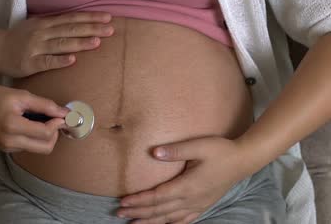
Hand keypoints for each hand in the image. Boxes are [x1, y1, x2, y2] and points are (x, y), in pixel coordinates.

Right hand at [0, 12, 113, 77]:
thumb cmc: (18, 38)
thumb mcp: (35, 25)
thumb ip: (53, 24)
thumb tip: (76, 22)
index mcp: (45, 23)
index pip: (71, 18)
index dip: (89, 17)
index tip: (107, 17)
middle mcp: (42, 33)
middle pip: (70, 30)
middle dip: (91, 28)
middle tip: (110, 29)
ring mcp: (36, 48)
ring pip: (61, 44)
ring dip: (80, 43)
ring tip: (97, 42)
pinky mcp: (30, 63)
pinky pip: (47, 62)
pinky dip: (60, 60)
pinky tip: (73, 60)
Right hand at [0, 84, 68, 153]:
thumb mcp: (20, 95)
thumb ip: (44, 105)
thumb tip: (64, 113)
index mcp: (13, 127)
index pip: (45, 133)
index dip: (58, 124)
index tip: (62, 114)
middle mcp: (10, 142)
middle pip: (45, 147)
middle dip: (55, 134)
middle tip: (54, 118)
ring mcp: (7, 148)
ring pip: (38, 149)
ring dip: (45, 136)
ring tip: (40, 119)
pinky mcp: (6, 149)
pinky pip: (28, 147)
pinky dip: (35, 137)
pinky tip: (29, 123)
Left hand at [118, 137, 252, 223]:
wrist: (243, 160)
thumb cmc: (220, 150)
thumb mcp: (198, 146)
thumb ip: (175, 150)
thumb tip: (154, 152)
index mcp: (188, 186)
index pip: (157, 197)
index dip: (139, 200)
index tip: (123, 201)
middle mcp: (191, 200)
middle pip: (160, 210)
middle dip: (139, 213)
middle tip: (119, 213)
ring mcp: (198, 205)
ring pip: (170, 218)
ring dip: (150, 221)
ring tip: (134, 223)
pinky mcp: (203, 205)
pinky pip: (184, 220)